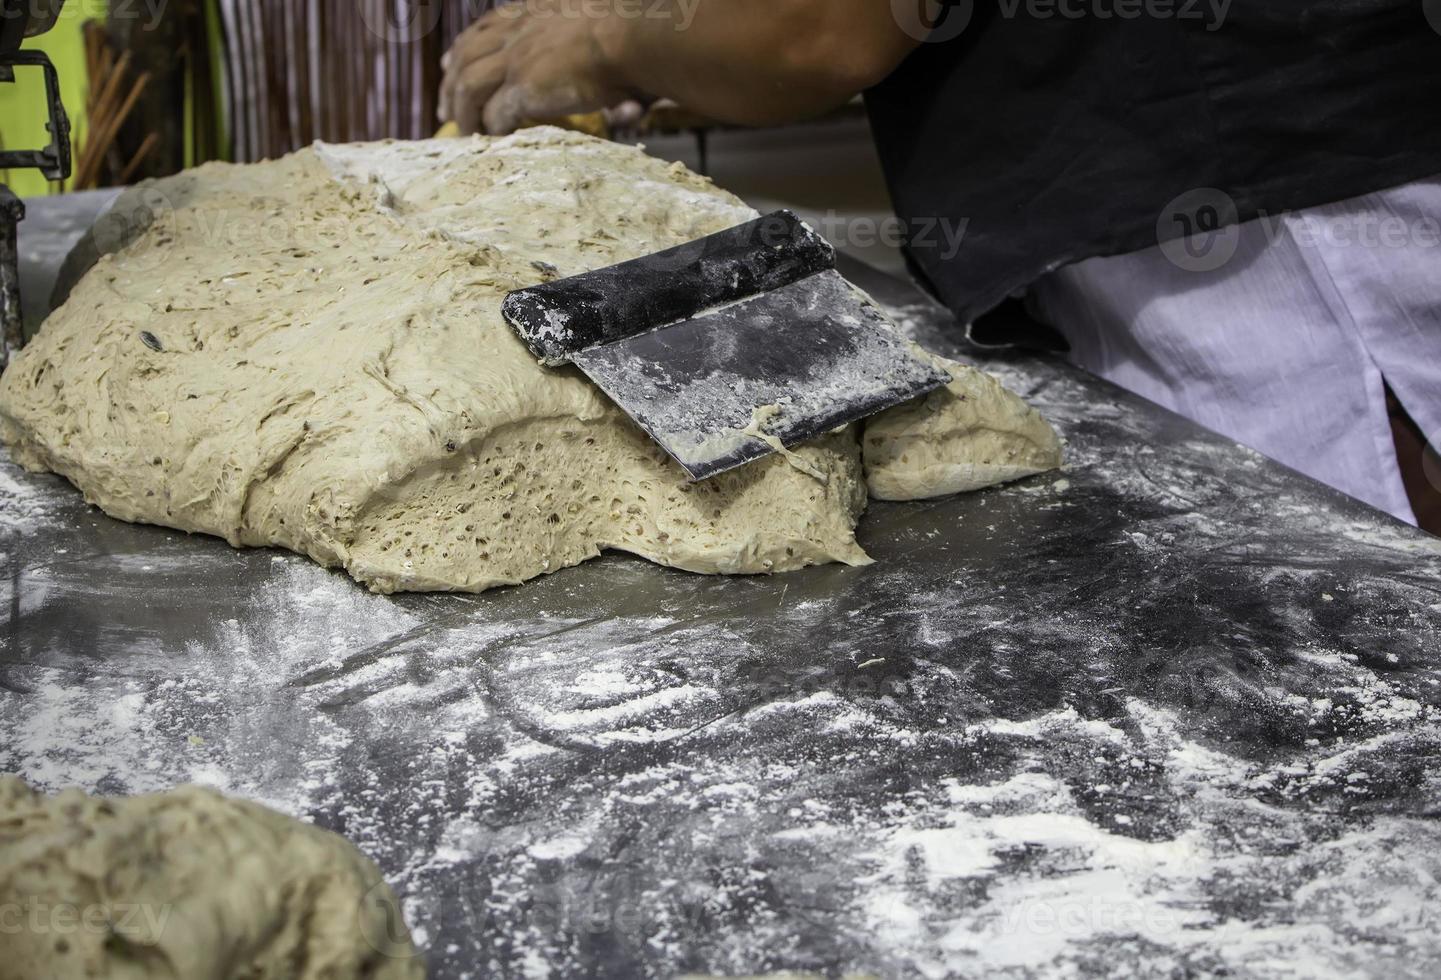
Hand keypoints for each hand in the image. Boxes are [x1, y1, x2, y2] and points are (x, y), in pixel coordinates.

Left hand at [438, 2, 632, 135]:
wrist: (631, 35)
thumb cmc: (629, 30)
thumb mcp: (594, 22)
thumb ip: (582, 40)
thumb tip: (604, 74)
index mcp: (532, 11)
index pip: (486, 27)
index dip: (463, 47)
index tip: (448, 63)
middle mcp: (518, 31)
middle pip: (466, 56)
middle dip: (450, 84)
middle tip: (444, 108)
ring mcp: (517, 58)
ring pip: (469, 86)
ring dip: (464, 112)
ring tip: (465, 133)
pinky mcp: (524, 87)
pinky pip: (495, 113)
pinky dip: (491, 128)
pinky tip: (493, 139)